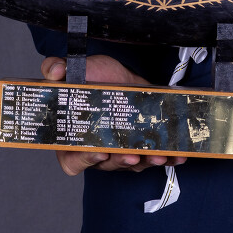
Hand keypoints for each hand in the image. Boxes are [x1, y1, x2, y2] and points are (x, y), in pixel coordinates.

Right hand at [40, 55, 186, 175]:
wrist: (120, 75)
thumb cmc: (94, 77)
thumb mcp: (74, 68)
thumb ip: (56, 68)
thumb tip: (54, 71)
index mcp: (73, 138)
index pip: (72, 160)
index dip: (84, 159)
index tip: (99, 151)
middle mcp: (96, 149)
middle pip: (107, 165)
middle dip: (122, 161)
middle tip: (132, 155)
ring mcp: (120, 150)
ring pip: (132, 164)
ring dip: (146, 161)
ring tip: (158, 154)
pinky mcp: (141, 146)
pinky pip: (152, 158)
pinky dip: (167, 158)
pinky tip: (178, 155)